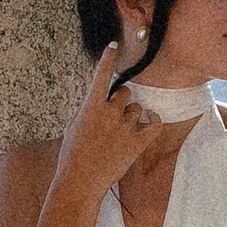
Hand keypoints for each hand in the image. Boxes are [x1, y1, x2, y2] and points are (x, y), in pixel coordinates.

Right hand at [58, 41, 157, 202]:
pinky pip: (154, 124)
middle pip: (123, 93)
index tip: (114, 46)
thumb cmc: (72, 156)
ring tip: (121, 133)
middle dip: (120, 101)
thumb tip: (97, 105)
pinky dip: (154, 121)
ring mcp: (125, 127)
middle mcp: (110, 112)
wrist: (80, 181)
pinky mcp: (138, 142)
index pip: (102, 75)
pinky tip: (151, 120)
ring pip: (136, 109)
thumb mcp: (73, 128)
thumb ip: (87, 112)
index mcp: (90, 106)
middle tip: (113, 117)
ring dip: (132, 116)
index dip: (108, 58)